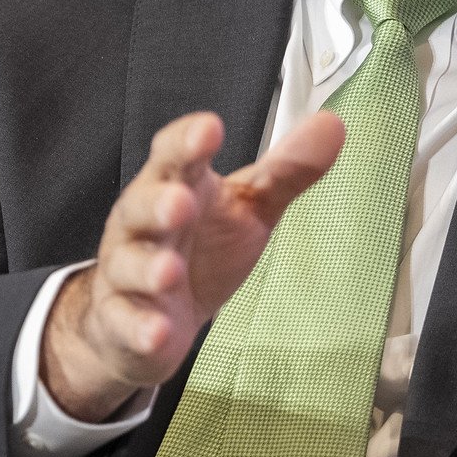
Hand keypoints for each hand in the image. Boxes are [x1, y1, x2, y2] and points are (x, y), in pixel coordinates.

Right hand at [40, 109, 344, 421]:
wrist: (151, 315)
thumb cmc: (201, 250)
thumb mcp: (248, 207)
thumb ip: (285, 170)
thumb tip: (331, 126)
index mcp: (177, 186)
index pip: (175, 155)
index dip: (188, 141)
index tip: (209, 128)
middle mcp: (144, 225)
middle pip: (142, 206)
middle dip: (159, 203)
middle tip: (181, 202)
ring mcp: (129, 274)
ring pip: (130, 265)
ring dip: (148, 268)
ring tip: (169, 271)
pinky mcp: (126, 321)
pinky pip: (128, 323)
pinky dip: (142, 328)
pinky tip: (158, 331)